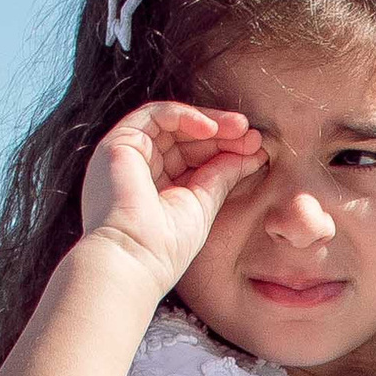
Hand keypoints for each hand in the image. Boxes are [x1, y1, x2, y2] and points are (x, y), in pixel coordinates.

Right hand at [79, 102, 266, 292]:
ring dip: (208, 122)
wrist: (135, 259)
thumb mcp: (203, 204)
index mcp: (156, 185)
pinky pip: (155, 116)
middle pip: (183, 137)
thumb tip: (252, 153)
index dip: (224, 149)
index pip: (192, 156)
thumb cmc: (167, 247)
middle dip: (221, 133)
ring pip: (172, 123)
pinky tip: (211, 128)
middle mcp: (138, 167)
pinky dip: (184, 116)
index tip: (256, 149)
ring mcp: (127, 154)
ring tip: (241, 129)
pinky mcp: (119, 143)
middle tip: (253, 135)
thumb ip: (222, 175)